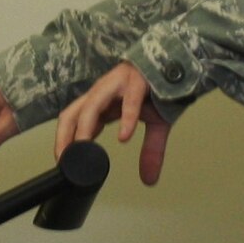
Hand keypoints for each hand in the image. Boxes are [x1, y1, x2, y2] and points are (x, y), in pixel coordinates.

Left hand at [54, 62, 171, 186]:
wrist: (180, 63)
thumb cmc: (160, 89)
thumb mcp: (154, 124)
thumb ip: (149, 151)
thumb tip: (149, 180)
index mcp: (102, 102)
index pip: (73, 121)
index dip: (64, 140)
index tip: (62, 163)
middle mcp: (104, 92)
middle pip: (73, 113)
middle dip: (64, 136)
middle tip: (65, 160)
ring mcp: (118, 84)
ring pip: (93, 105)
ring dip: (85, 128)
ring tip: (83, 149)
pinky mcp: (138, 81)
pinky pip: (129, 101)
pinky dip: (126, 119)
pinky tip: (124, 136)